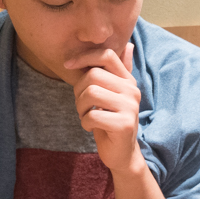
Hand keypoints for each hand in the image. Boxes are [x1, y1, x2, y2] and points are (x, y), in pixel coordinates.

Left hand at [67, 43, 141, 171]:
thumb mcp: (113, 94)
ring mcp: (130, 107)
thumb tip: (129, 45)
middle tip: (82, 105)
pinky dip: (84, 123)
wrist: (122, 153)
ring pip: (90, 93)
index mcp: (128, 80)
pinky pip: (92, 116)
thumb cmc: (111, 121)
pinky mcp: (124, 125)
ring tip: (87, 115)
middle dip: (78, 91)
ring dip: (80, 107)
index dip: (84, 57)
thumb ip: (117, 71)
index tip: (68, 66)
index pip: (107, 55)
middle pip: (93, 75)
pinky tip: (91, 127)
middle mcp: (132, 91)